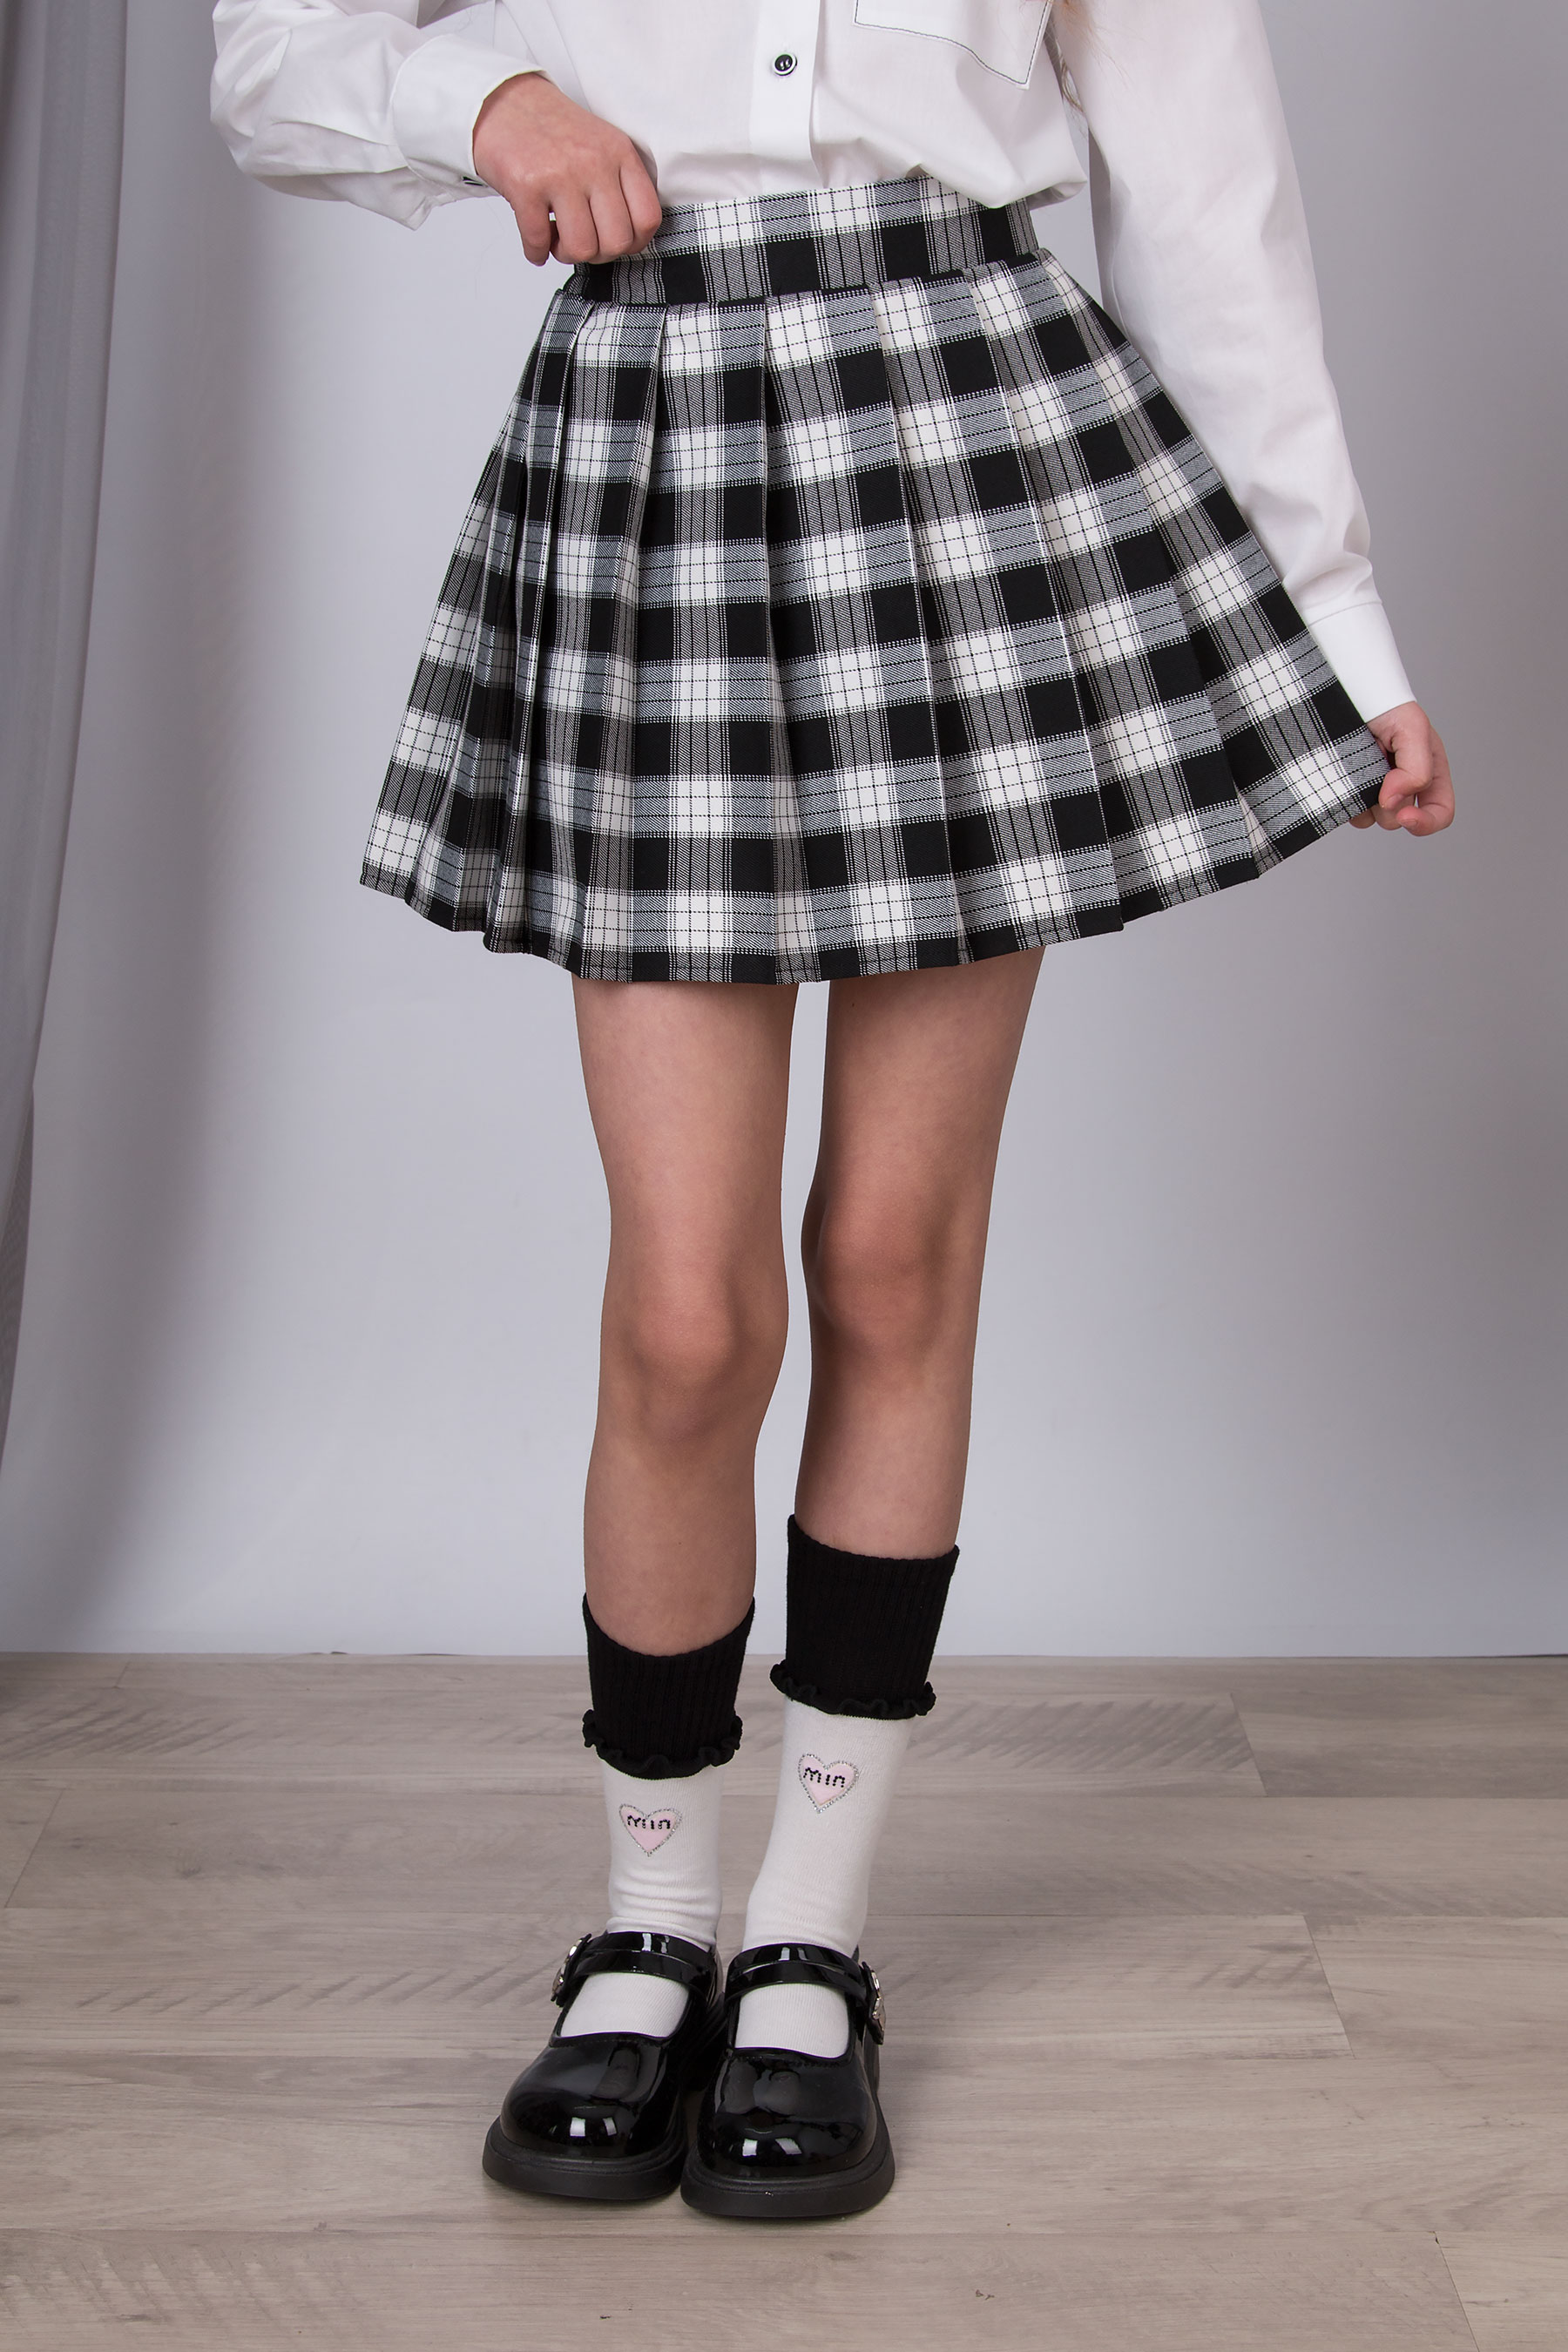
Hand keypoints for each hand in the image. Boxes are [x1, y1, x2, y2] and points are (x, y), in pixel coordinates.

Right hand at [472, 74, 661, 266]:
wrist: (503, 101)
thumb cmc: (552, 129)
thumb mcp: (600, 144)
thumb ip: (620, 183)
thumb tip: (627, 239)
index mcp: (619, 153)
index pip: (647, 218)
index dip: (633, 242)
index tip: (616, 242)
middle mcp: (594, 162)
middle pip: (616, 242)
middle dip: (598, 254)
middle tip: (582, 242)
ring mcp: (560, 174)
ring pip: (581, 248)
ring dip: (566, 254)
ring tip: (556, 238)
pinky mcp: (526, 186)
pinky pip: (539, 242)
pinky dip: (536, 252)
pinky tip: (536, 243)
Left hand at [1350, 701, 1454, 834]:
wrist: (1346, 693)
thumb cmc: (1385, 704)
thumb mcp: (1412, 728)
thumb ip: (1417, 768)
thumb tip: (1394, 800)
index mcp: (1429, 772)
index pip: (1439, 812)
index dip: (1426, 822)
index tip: (1405, 816)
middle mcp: (1403, 786)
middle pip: (1398, 819)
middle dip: (1387, 801)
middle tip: (1375, 768)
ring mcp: (1374, 791)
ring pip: (1372, 820)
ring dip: (1364, 800)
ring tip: (1359, 766)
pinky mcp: (1350, 792)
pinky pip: (1349, 814)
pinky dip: (1346, 800)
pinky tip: (1344, 775)